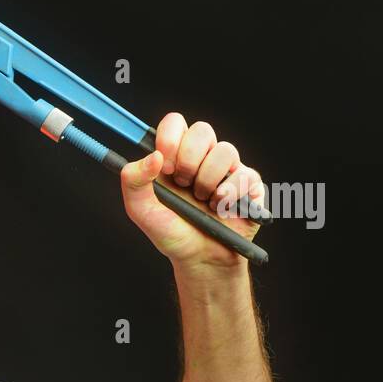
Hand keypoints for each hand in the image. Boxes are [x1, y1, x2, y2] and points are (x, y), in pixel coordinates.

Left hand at [119, 112, 264, 271]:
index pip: (175, 123)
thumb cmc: (171, 232)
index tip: (164, 165)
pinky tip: (220, 209)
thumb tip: (153, 156)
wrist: (200, 258)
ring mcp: (228, 168)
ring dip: (207, 181)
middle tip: (183, 185)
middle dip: (189, 160)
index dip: (170, 138)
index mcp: (175, 156)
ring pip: (225, 151)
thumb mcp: (141, 210)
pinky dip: (228, 195)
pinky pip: (243, 175)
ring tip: (202, 202)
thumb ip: (133, 181)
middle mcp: (202, 157)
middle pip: (203, 130)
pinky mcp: (249, 183)